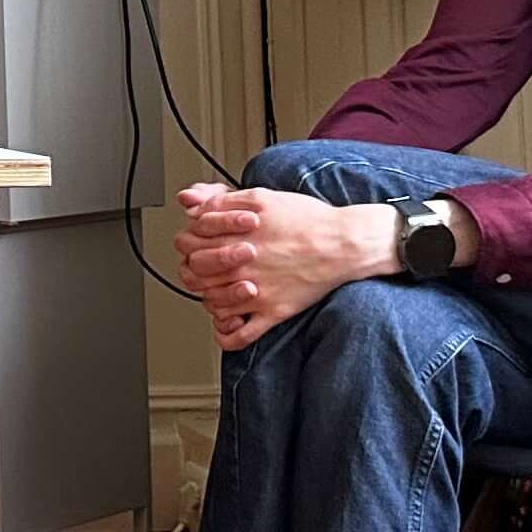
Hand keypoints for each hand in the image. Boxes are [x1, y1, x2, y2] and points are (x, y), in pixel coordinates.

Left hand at [177, 182, 401, 350]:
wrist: (344, 243)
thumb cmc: (308, 219)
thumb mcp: (260, 197)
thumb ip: (222, 202)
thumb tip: (193, 208)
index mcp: (233, 238)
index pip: (187, 244)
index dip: (187, 242)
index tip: (195, 243)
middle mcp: (241, 267)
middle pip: (193, 274)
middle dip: (193, 269)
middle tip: (203, 267)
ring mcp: (256, 292)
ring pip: (211, 304)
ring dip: (207, 298)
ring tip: (216, 290)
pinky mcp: (274, 312)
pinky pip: (242, 334)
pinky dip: (227, 334)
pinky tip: (228, 325)